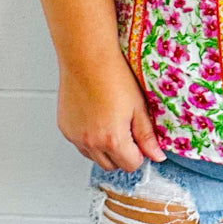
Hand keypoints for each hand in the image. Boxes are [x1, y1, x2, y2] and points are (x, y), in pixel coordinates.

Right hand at [56, 51, 166, 172]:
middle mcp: (91, 143)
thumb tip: (157, 156)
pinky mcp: (65, 128)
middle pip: (112, 166)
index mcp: (113, 140)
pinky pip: (80, 144)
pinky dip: (89, 138)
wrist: (86, 57)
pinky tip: (96, 118)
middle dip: (122, 154)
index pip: (131, 165)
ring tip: (110, 122)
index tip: (139, 139)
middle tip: (126, 130)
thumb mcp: (138, 107)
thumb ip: (147, 136)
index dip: (139, 153)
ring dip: (104, 149)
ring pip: (94, 157)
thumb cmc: (113, 76)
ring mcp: (75, 137)